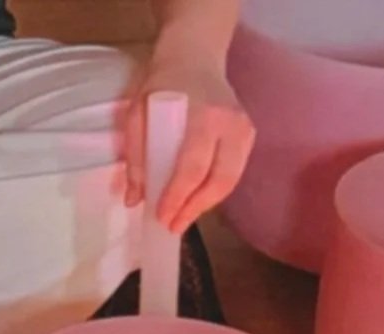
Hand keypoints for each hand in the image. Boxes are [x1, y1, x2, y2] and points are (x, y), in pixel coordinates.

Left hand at [120, 46, 255, 233]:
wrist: (194, 56)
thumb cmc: (162, 84)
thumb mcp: (137, 114)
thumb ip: (136, 157)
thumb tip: (135, 199)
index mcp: (203, 116)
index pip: (193, 168)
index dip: (178, 198)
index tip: (162, 217)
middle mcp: (230, 123)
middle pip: (218, 180)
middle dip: (194, 208)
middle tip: (173, 227)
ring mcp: (244, 128)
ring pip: (229, 180)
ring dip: (206, 205)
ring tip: (183, 218)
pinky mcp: (249, 134)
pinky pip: (234, 172)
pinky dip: (215, 190)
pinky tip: (197, 200)